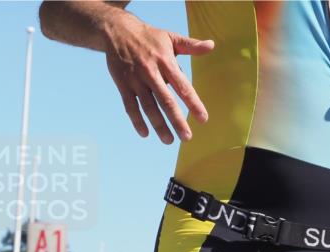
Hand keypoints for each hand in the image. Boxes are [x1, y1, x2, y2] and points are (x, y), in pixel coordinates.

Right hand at [103, 13, 212, 143]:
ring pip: (148, 108)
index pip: (182, 86)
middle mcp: (151, 73)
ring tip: (168, 141)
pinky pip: (130, 107)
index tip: (202, 119)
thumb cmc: (149, 37)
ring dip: (159, 125)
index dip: (193, 103)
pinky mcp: (123, 86)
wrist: (118, 32)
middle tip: (186, 137)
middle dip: (177, 121)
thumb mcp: (171, 37)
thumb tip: (211, 46)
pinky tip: (145, 134)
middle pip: (165, 101)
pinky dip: (137, 121)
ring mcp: (135, 81)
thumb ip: (191, 46)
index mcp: (165, 62)